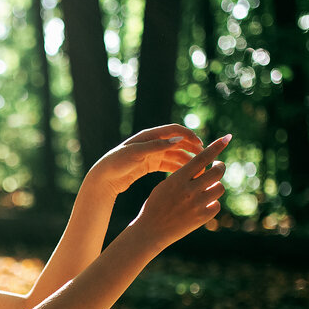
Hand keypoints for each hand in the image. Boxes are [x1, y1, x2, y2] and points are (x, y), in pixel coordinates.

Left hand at [88, 124, 203, 195]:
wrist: (104, 177)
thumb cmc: (117, 163)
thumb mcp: (137, 153)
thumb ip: (157, 146)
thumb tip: (179, 139)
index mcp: (148, 136)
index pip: (174, 130)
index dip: (189, 136)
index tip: (201, 145)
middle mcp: (151, 143)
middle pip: (177, 142)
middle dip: (191, 149)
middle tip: (204, 158)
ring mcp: (151, 154)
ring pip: (174, 155)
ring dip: (186, 160)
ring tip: (197, 169)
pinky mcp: (149, 165)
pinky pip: (167, 165)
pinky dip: (177, 168)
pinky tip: (186, 175)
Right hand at [133, 134, 229, 251]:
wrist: (150, 230)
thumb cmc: (156, 205)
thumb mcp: (166, 185)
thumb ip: (184, 176)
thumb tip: (204, 168)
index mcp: (178, 179)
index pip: (202, 158)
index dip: (216, 147)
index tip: (227, 138)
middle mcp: (189, 190)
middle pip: (217, 171)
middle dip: (220, 167)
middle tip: (217, 166)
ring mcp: (197, 205)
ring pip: (220, 188)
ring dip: (216, 186)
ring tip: (208, 188)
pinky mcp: (202, 218)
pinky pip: (216, 205)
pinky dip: (212, 203)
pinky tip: (203, 204)